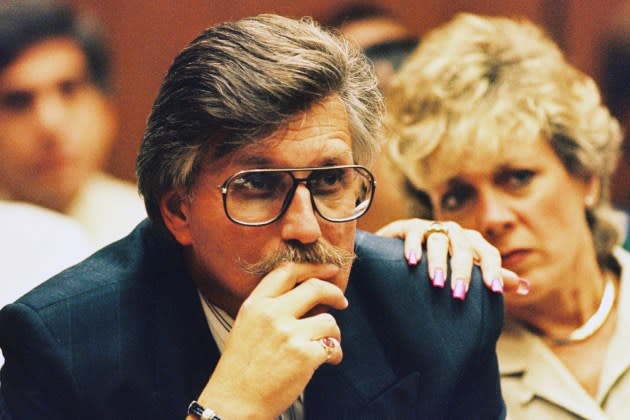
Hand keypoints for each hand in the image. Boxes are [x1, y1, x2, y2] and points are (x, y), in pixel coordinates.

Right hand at [195, 263, 347, 418]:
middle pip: (315, 288)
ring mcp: (289, 334)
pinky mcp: (305, 355)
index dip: (313, 267)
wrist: (234, 404)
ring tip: (328, 345)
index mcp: (255, 304)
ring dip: (334, 333)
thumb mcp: (247, 325)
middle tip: (342, 300)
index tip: (329, 270)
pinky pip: (333, 346)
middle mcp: (272, 314)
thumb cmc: (241, 368)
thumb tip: (308, 295)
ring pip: (328, 320)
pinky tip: (330, 362)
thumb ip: (271, 307)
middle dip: (334, 292)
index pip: (287, 270)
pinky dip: (335, 354)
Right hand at [376, 218, 528, 298]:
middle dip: (463, 272)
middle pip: (464, 249)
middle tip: (460, 295)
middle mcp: (454, 233)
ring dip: (438, 262)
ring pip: (439, 241)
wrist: (402, 254)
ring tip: (437, 283)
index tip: (495, 290)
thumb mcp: (467, 272)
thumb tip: (524, 285)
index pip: (488, 254)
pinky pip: (414, 233)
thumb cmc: (441, 266)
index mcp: (472, 244)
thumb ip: (492, 277)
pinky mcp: (408, 227)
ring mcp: (431, 228)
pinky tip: (413, 262)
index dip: (493, 270)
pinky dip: (413, 246)